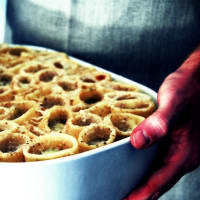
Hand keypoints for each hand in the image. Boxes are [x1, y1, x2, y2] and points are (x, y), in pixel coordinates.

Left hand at [125, 46, 199, 199]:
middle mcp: (183, 156)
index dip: (141, 195)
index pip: (159, 181)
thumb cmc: (187, 88)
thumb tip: (138, 142)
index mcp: (183, 152)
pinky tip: (136, 170)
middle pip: (159, 183)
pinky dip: (147, 172)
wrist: (198, 80)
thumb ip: (159, 122)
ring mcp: (180, 151)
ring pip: (159, 176)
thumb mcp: (174, 101)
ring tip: (125, 192)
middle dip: (140, 196)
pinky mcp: (175, 144)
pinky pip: (159, 164)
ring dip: (143, 186)